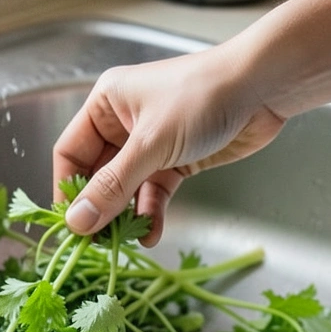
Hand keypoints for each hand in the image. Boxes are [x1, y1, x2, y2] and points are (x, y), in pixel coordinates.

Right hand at [52, 44, 283, 245]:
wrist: (263, 87)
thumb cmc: (201, 97)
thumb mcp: (150, 144)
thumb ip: (113, 186)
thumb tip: (77, 222)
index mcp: (105, 104)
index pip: (70, 152)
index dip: (67, 189)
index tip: (70, 225)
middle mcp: (123, 123)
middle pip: (97, 175)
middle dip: (98, 208)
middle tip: (96, 243)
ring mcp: (151, 144)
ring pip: (127, 188)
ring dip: (125, 216)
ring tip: (125, 243)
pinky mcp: (178, 160)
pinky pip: (155, 193)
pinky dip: (151, 213)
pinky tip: (150, 234)